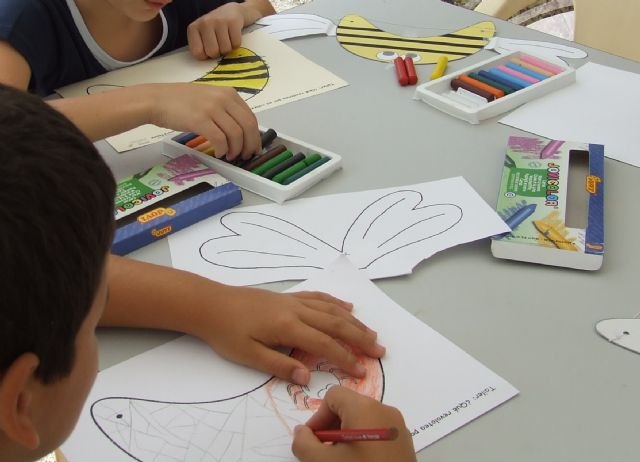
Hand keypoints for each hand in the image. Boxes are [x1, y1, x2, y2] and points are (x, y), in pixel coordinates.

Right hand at [142, 82, 259, 158]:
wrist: (155, 100)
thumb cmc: (179, 101)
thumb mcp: (208, 98)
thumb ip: (225, 110)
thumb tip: (241, 131)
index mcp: (228, 93)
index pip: (250, 117)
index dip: (255, 136)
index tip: (254, 147)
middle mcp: (223, 98)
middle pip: (248, 126)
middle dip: (250, 145)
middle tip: (246, 156)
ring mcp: (212, 108)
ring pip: (236, 134)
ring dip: (236, 150)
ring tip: (230, 156)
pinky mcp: (200, 120)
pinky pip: (220, 139)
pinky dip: (223, 150)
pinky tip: (220, 153)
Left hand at [187, 2, 261, 59]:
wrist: (231, 12)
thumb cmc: (215, 30)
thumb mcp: (203, 36)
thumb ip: (201, 49)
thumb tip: (206, 66)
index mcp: (193, 28)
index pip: (198, 53)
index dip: (206, 55)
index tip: (209, 48)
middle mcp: (204, 23)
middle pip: (212, 52)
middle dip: (218, 53)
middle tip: (219, 45)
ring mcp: (219, 21)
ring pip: (225, 49)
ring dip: (228, 49)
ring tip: (226, 40)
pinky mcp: (233, 22)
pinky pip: (236, 44)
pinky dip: (236, 44)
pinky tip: (232, 36)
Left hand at [192, 287, 385, 384]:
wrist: (211, 303)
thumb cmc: (227, 332)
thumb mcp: (249, 356)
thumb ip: (280, 366)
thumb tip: (308, 378)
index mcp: (288, 327)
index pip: (325, 345)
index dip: (345, 358)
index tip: (361, 371)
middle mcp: (296, 310)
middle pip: (336, 324)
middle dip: (360, 338)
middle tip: (380, 350)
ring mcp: (294, 300)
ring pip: (331, 309)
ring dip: (354, 321)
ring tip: (371, 333)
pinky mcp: (288, 296)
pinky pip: (319, 297)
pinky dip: (336, 302)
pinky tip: (347, 307)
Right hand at [292, 386, 416, 461]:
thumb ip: (304, 443)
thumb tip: (301, 432)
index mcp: (366, 408)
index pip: (334, 396)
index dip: (318, 417)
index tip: (314, 441)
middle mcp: (385, 411)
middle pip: (349, 407)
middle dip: (331, 428)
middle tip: (324, 453)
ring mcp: (398, 428)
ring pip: (363, 421)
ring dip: (346, 437)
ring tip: (341, 460)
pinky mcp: (405, 443)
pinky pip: (378, 432)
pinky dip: (363, 443)